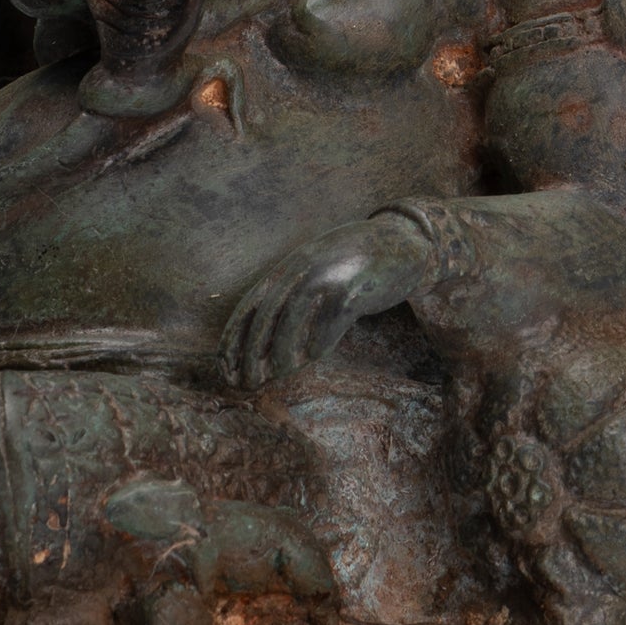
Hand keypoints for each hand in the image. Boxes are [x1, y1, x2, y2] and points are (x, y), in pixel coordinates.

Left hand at [219, 212, 437, 388]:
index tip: (224, 365)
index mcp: (288, 266)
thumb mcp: (316, 270)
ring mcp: (327, 277)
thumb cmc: (353, 265)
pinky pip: (329, 323)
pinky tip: (313, 358)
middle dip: (251, 351)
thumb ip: (292, 296)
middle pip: (266, 315)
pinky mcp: (354, 290)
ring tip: (274, 375)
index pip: (251, 305)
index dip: (234, 336)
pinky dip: (318, 343)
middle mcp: (302, 269)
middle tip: (244, 381)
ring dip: (280, 353)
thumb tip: (266, 343)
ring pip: (293, 320)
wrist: (401, 242)